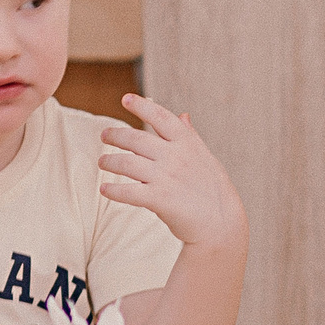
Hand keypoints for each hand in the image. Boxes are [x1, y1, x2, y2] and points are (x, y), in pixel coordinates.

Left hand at [99, 95, 247, 247]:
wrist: (221, 225)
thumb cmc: (213, 191)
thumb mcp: (206, 158)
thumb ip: (190, 136)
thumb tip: (183, 115)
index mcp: (187, 144)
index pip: (161, 117)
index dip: (142, 106)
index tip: (126, 99)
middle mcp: (175, 157)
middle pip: (136, 139)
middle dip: (116, 135)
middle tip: (104, 135)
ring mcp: (166, 177)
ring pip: (127, 164)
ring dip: (110, 162)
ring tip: (102, 162)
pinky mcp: (159, 199)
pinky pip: (128, 192)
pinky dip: (113, 191)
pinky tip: (105, 190)